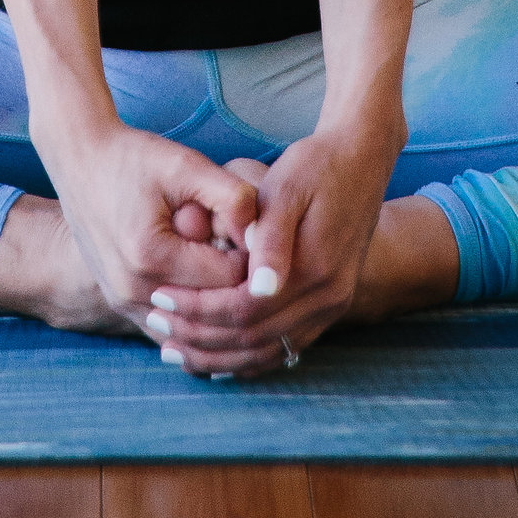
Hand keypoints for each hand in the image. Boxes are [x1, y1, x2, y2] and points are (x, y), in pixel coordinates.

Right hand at [37, 122, 260, 332]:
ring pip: (190, 323)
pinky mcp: (119, 304)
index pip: (228, 279)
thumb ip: (231, 197)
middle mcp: (131, 290)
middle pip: (211, 306)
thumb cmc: (133, 157)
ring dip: (212, 299)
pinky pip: (168, 327)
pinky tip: (203, 286)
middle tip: (239, 246)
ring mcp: (121, 303)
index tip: (250, 230)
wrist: (78, 158)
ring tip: (218, 260)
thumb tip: (262, 236)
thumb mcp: (184, 163)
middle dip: (233, 281)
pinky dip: (190, 313)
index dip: (250, 255)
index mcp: (150, 256)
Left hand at [142, 128, 395, 377]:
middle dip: (200, 337)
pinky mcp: (329, 308)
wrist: (361, 160)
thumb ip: (271, 238)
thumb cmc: (315, 166)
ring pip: (268, 352)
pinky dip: (247, 356)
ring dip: (219, 356)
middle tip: (156, 327)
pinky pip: (283, 347)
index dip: (199, 309)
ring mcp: (332, 308)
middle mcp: (328, 299)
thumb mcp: (287, 188)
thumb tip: (259, 287)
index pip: (245, 310)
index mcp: (315, 270)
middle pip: (254, 339)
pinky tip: (216, 355)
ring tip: (176, 349)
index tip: (160, 297)